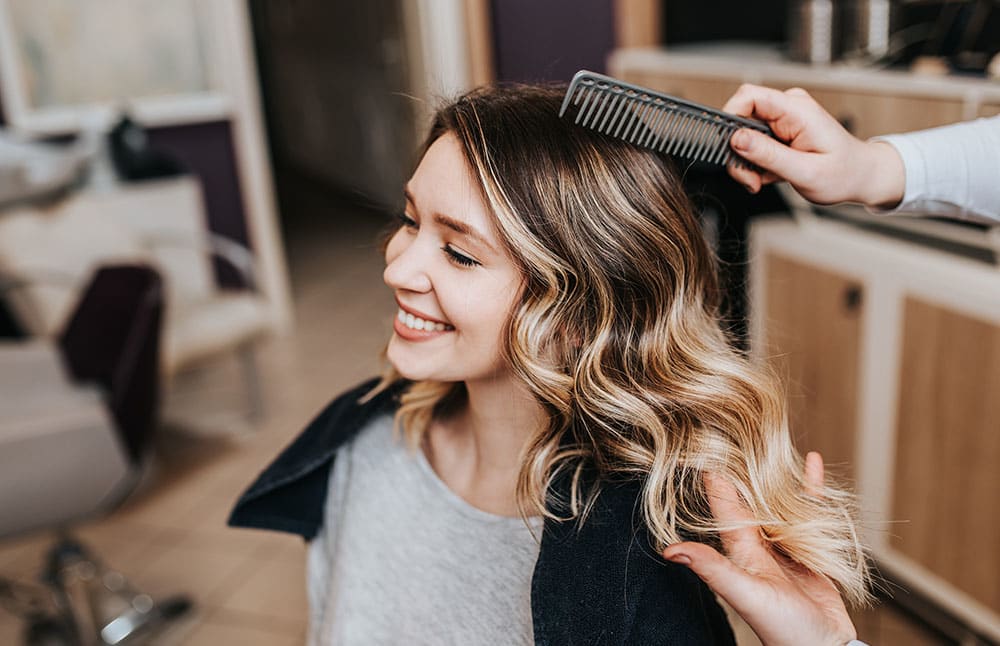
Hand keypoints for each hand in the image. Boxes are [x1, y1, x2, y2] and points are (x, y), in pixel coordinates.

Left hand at [662, 452, 856, 645]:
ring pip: (777, 500)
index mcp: (740, 548)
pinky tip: (811, 462)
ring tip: (768, 441)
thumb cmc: (782, 628)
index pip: (723, 503)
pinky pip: (809, 509)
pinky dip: (810, 486)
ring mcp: (784, 545)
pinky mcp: (810, 549)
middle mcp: (758, 543)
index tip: (701, 443)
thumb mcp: (743, 593)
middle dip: (741, 467)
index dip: (713, 475)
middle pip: (748, 496)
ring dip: (774, 473)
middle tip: (733, 430)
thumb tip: (669, 550)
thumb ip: (711, 569)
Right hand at [722, 83, 904, 208]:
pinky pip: (752, 142)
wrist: (861, 176)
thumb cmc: (843, 173)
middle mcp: (789, 108)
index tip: (728, 147)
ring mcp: (784, 118)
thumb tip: (736, 139)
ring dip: (746, 162)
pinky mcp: (780, 130)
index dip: (730, 117)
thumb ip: (768, 155)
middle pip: (741, 119)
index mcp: (797, 111)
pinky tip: (769, 174)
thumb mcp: (805, 172)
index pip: (749, 96)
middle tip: (750, 179)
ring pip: (743, 135)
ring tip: (761, 180)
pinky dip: (754, 163)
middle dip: (738, 153)